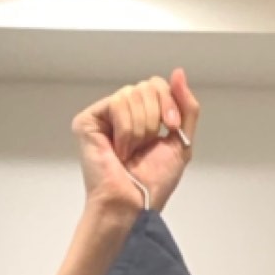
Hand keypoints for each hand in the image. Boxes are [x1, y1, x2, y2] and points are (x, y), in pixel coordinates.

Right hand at [73, 69, 199, 215]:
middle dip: (156, 116)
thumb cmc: (153, 182)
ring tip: (131, 152)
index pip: (158, 85)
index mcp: (142, 116)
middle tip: (148, 145)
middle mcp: (122, 112)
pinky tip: (119, 150)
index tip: (172, 128)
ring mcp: (104, 115)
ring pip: (132, 93)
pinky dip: (126, 130)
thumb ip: (186, 107)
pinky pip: (117, 102)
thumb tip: (178, 72)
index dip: (169, 103)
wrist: (133, 202)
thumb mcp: (181, 140)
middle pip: (147, 85)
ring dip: (141, 128)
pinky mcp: (88, 120)